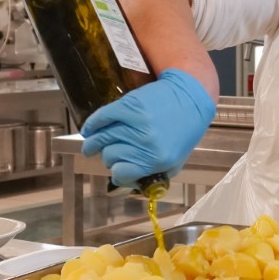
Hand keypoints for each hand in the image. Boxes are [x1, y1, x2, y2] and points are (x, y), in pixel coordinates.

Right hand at [80, 68, 215, 186]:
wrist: (190, 97)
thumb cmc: (183, 131)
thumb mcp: (174, 162)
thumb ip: (150, 174)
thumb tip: (124, 182)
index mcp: (157, 160)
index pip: (121, 174)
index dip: (117, 174)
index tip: (116, 170)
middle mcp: (146, 143)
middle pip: (110, 156)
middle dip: (109, 157)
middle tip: (110, 154)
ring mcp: (137, 122)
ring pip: (103, 138)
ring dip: (94, 143)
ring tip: (90, 146)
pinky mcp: (130, 104)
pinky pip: (103, 117)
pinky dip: (92, 124)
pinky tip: (88, 130)